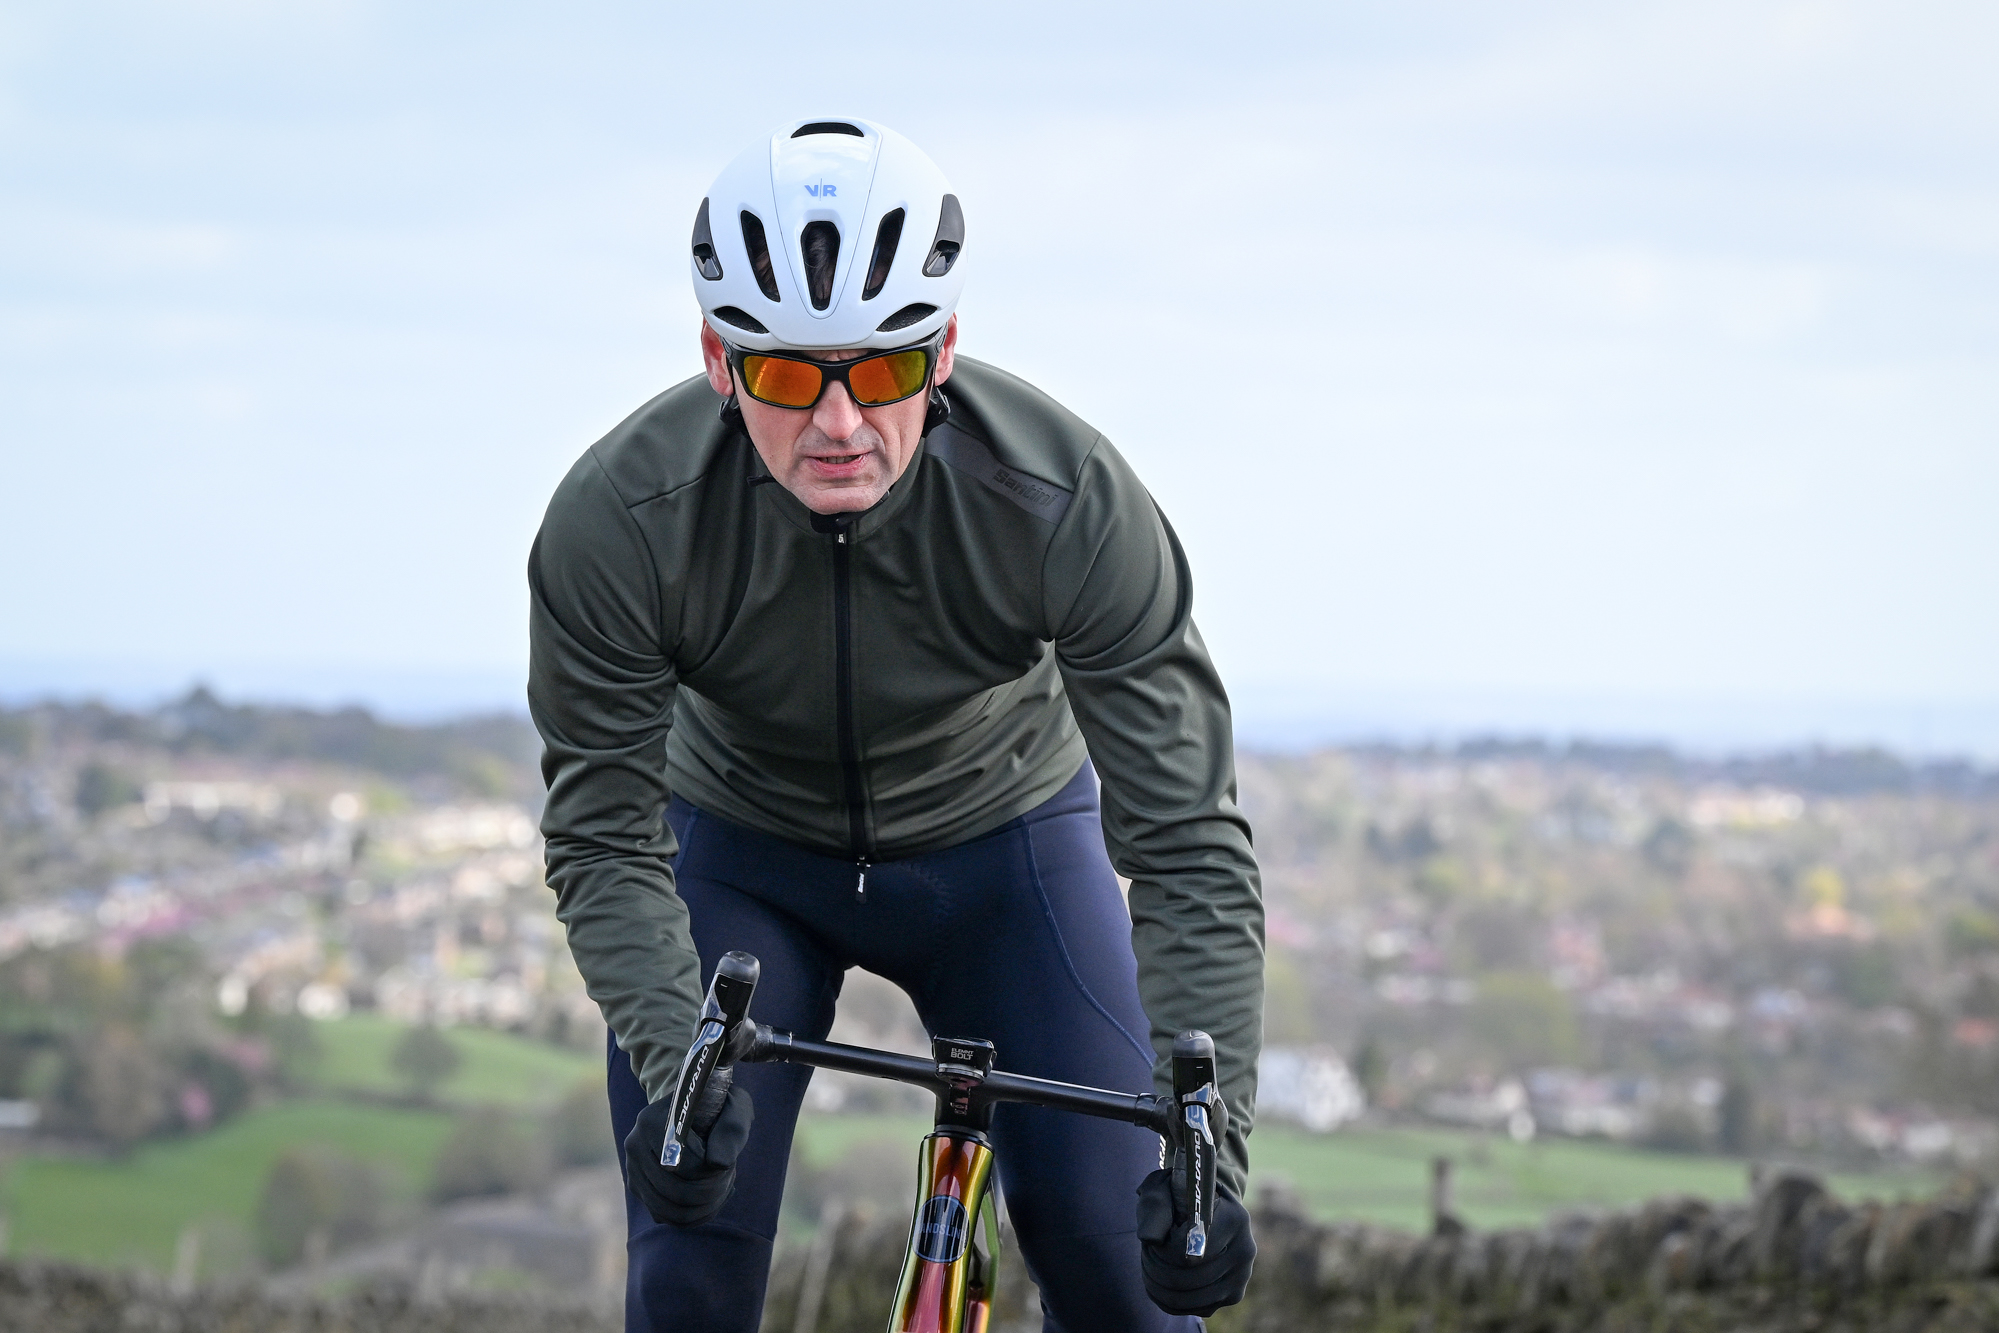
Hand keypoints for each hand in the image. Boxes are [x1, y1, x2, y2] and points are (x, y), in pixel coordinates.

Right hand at [623, 1082, 753, 1225]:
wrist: (696, 1109)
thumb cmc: (718, 1108)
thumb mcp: (735, 1109)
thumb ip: (732, 1131)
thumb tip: (719, 1164)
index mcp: (652, 1121)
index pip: (685, 1166)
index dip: (714, 1173)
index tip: (730, 1162)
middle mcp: (635, 1146)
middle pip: (677, 1193)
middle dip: (712, 1192)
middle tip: (730, 1176)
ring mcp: (633, 1169)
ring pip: (672, 1212)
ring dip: (706, 1206)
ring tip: (723, 1186)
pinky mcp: (638, 1188)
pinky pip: (667, 1217)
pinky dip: (695, 1215)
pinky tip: (712, 1194)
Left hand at [1135, 1169, 1255, 1316]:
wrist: (1206, 1208)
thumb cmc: (1180, 1196)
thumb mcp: (1164, 1188)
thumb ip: (1155, 1207)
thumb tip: (1150, 1239)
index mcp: (1234, 1218)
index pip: (1189, 1251)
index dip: (1162, 1250)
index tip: (1154, 1239)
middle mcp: (1244, 1250)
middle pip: (1187, 1278)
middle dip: (1157, 1268)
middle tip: (1147, 1253)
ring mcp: (1241, 1276)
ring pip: (1189, 1298)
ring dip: (1159, 1286)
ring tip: (1150, 1266)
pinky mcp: (1233, 1295)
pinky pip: (1194, 1309)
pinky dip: (1169, 1299)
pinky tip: (1160, 1281)